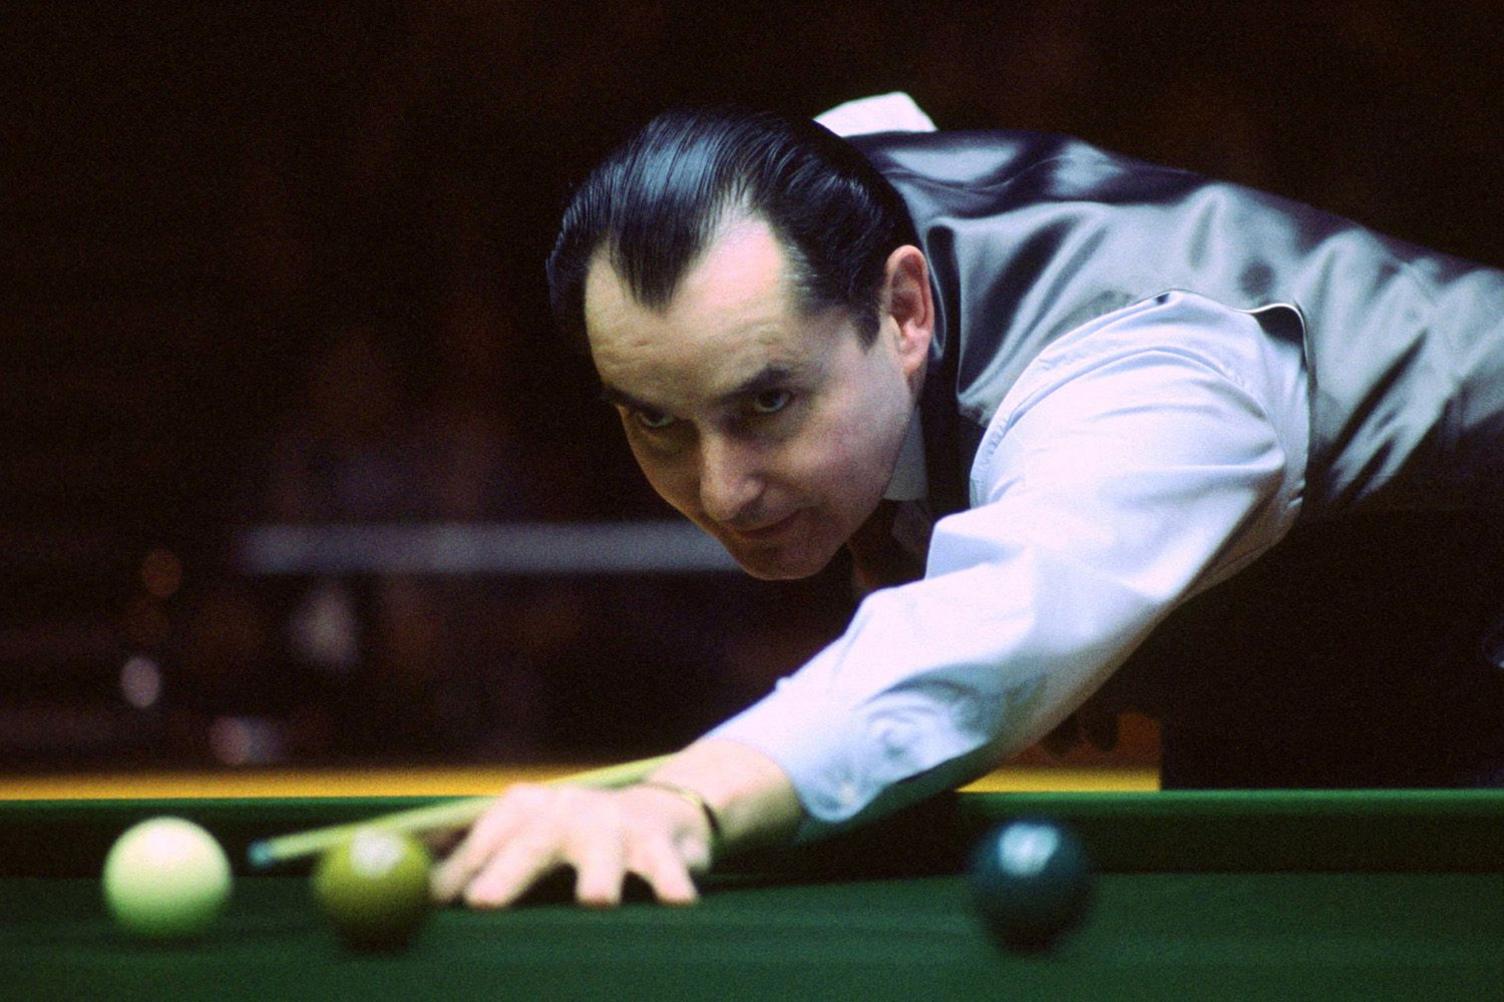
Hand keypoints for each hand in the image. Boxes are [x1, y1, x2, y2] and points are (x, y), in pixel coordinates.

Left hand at [430, 783, 713, 908]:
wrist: (662, 813)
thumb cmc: (572, 839)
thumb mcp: (522, 834)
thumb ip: (467, 853)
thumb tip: (401, 864)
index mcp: (526, 808)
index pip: (485, 840)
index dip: (456, 873)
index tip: (435, 905)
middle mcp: (568, 811)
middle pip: (534, 842)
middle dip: (509, 872)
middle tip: (485, 902)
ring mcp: (616, 828)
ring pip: (604, 856)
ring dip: (599, 878)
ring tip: (595, 901)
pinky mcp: (662, 846)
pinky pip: (665, 869)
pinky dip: (671, 885)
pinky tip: (676, 903)